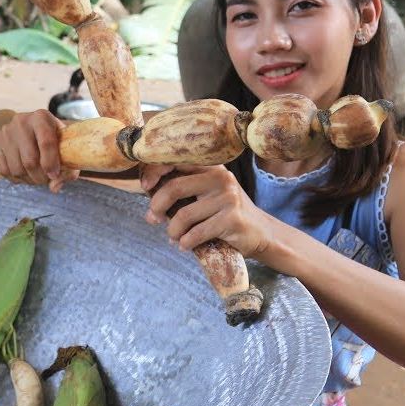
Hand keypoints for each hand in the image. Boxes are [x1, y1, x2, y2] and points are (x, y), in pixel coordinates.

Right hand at [0, 109, 79, 192]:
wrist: (34, 129)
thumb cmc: (54, 140)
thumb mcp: (66, 150)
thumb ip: (66, 170)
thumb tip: (53, 187)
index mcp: (41, 117)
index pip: (46, 143)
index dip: (51, 164)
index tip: (54, 175)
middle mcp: (21, 121)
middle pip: (30, 160)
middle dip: (40, 177)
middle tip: (45, 180)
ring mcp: (6, 131)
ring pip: (16, 168)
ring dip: (28, 180)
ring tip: (35, 177)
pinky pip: (4, 170)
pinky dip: (16, 179)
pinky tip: (24, 175)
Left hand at [141, 163, 281, 257]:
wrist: (259, 232)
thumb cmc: (224, 213)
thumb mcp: (205, 195)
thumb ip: (181, 193)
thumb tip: (150, 209)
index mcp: (210, 167)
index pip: (176, 160)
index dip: (154, 171)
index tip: (144, 186)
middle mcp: (220, 178)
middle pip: (174, 187)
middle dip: (157, 206)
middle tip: (153, 219)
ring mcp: (228, 198)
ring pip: (184, 215)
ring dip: (172, 230)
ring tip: (173, 237)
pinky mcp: (232, 219)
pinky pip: (197, 232)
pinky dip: (185, 242)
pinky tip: (184, 245)